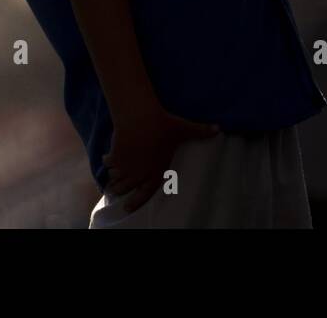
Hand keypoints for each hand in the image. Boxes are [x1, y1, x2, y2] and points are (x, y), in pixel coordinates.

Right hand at [103, 106, 220, 212]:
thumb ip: (201, 131)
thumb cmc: (164, 125)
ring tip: (113, 177)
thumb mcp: (184, 128)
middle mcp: (139, 173)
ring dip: (114, 178)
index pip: (145, 193)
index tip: (128, 208)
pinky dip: (107, 162)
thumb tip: (219, 129)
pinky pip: (107, 164)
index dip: (136, 202)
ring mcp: (126, 166)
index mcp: (155, 171)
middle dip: (120, 190)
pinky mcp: (115, 156)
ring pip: (116, 178)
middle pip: (126, 188)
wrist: (141, 118)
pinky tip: (108, 158)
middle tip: (116, 191)